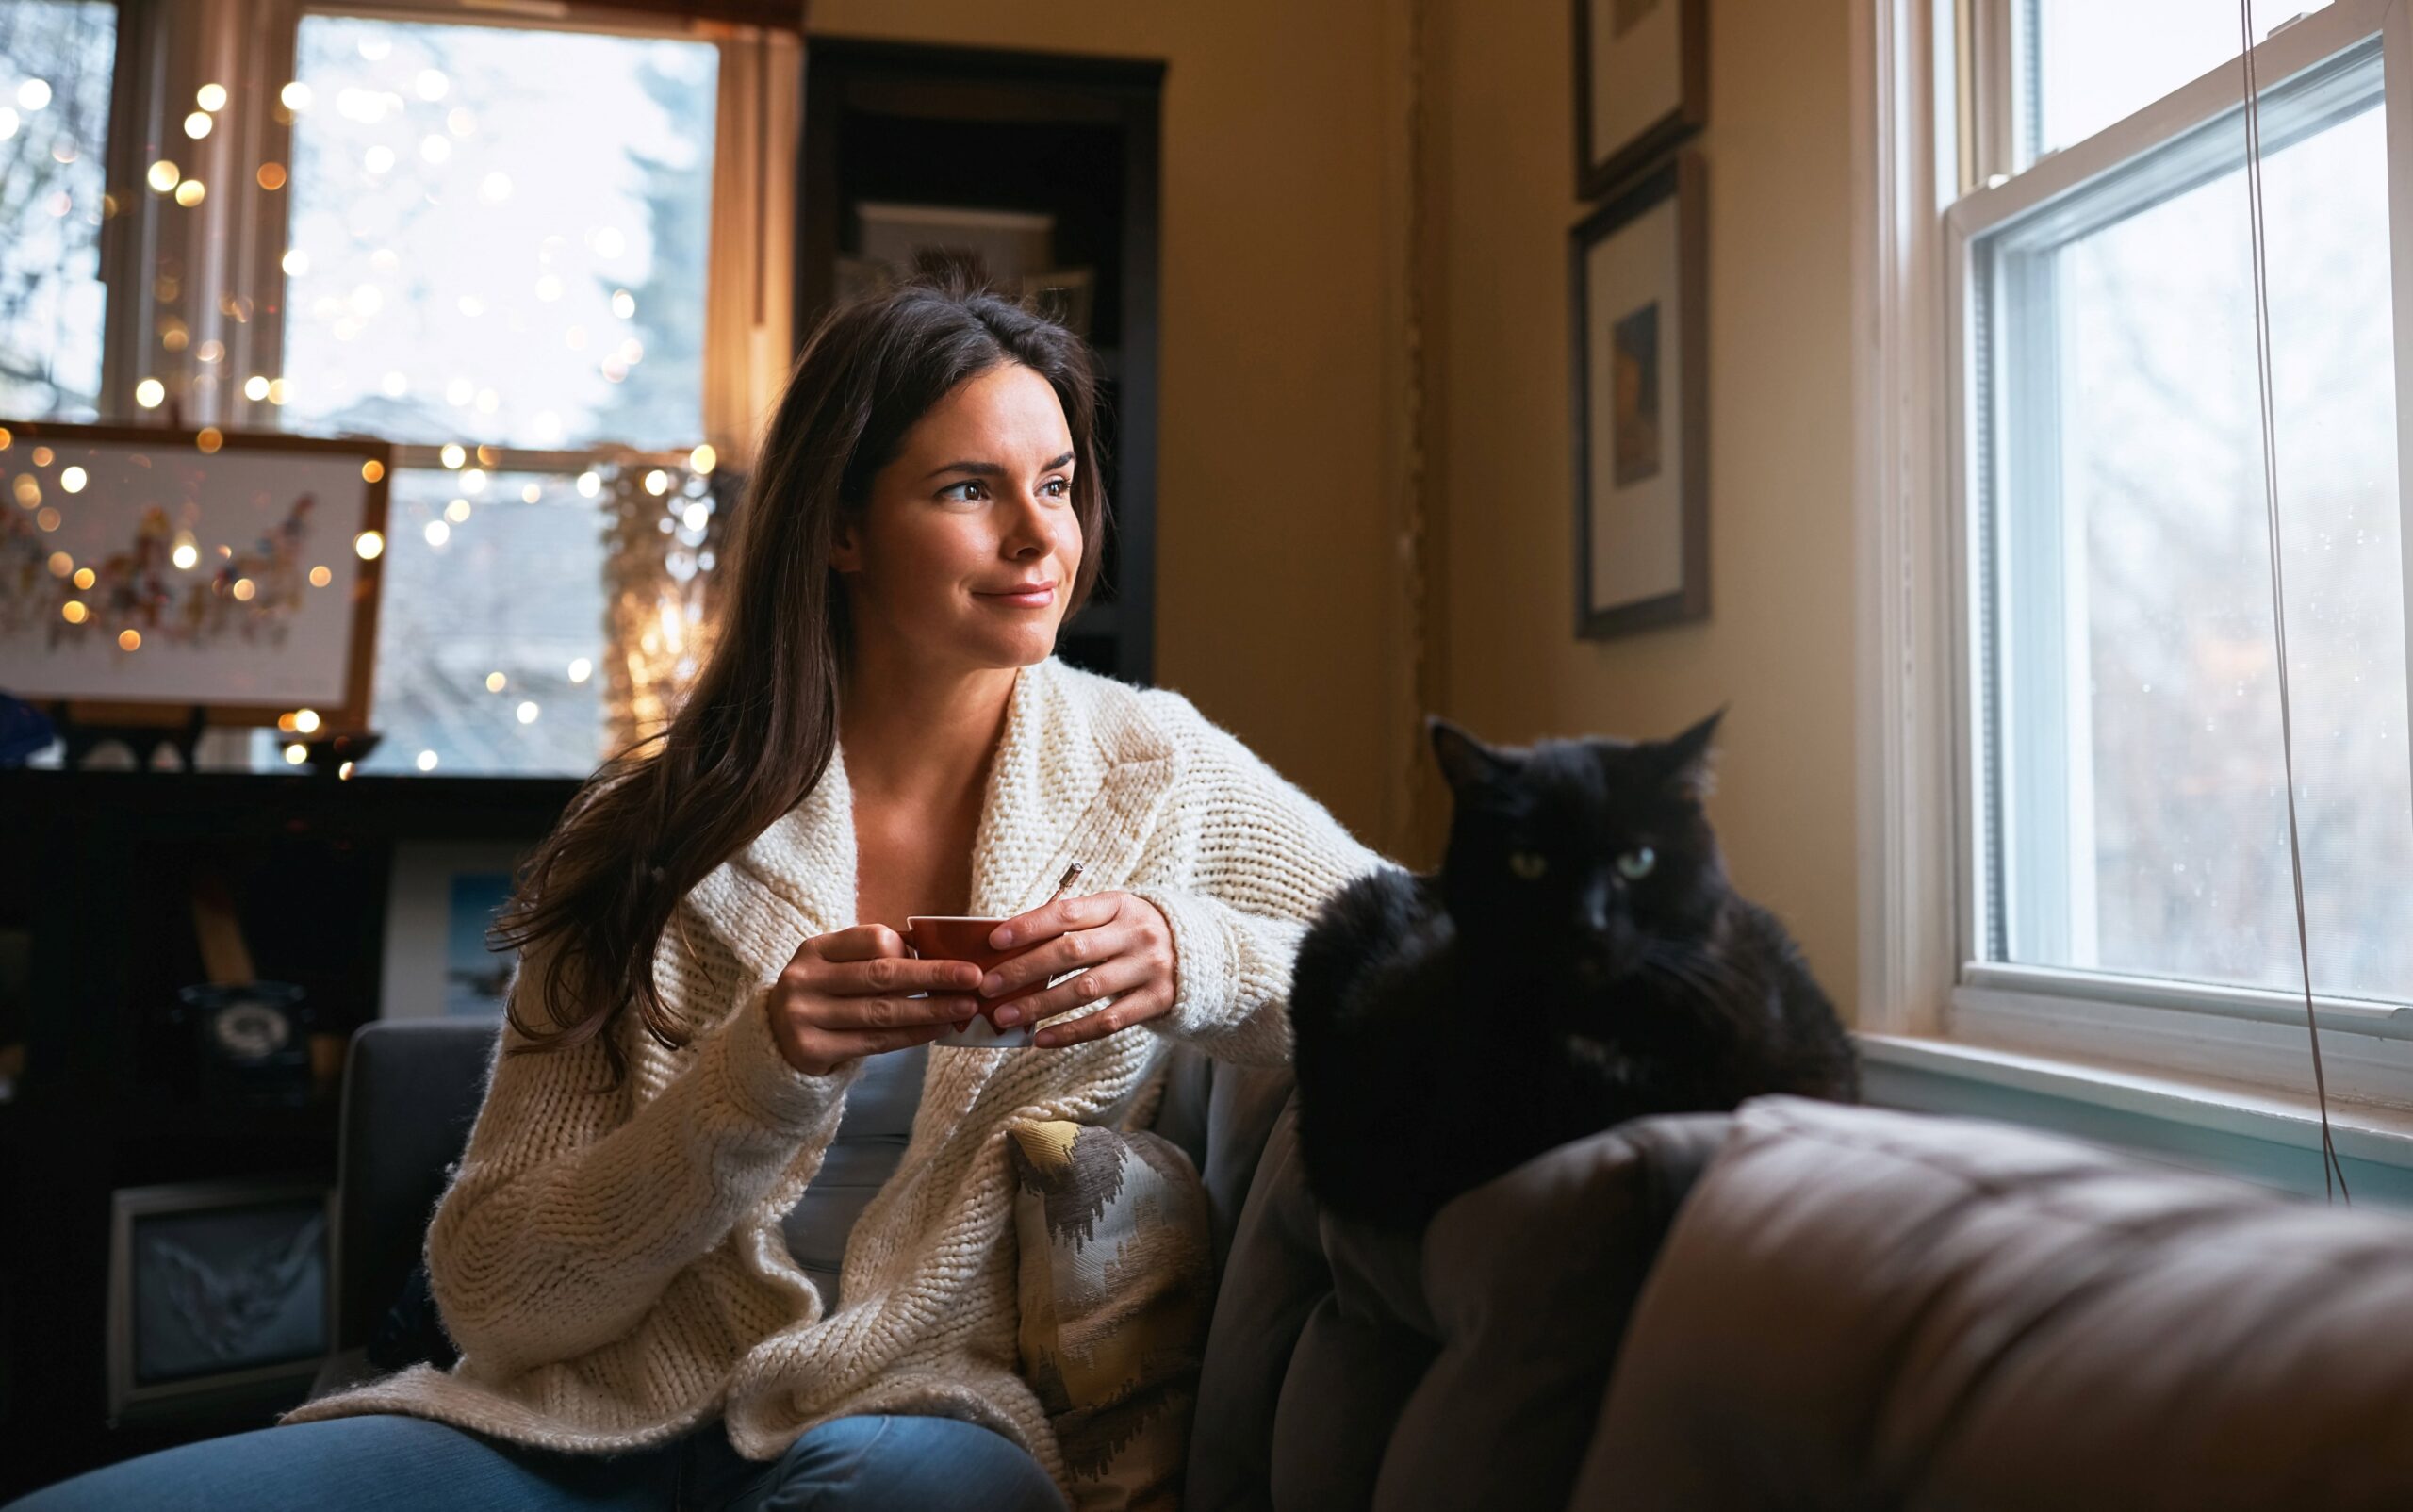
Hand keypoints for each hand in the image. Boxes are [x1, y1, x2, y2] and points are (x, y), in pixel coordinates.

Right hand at [766, 924, 985, 1076]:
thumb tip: (939, 953)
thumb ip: (875, 958)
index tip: (950, 956)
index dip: (912, 948)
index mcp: (814, 949)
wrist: (776, 1044)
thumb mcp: (837, 968)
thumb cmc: (824, 997)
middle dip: (934, 976)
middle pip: (882, 975)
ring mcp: (804, 1015)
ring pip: (882, 1012)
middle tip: (974, 977)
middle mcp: (804, 979)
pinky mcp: (811, 1049)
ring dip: (930, 1010)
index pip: (871, 939)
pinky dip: (911, 1036)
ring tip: (965, 1007)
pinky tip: (938, 1030)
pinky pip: (874, 1042)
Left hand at [981, 892, 1176, 1047]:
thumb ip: (1072, 925)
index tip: (995, 941)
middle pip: (1071, 952)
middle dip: (1024, 970)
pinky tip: (1041, 1039)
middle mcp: (1137, 934)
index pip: (1068, 912)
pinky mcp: (1157, 1001)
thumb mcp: (1112, 915)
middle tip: (989, 986)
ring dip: (1039, 1005)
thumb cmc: (1134, 933)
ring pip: (1085, 990)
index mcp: (1119, 904)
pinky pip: (1106, 1022)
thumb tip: (1011, 947)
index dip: (1029, 925)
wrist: (1202, 954)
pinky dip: (1070, 1032)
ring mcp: (1149, 968)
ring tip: (1005, 1016)